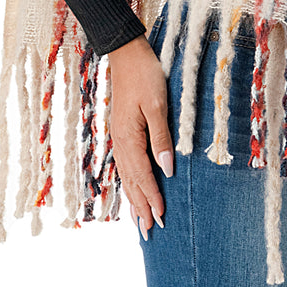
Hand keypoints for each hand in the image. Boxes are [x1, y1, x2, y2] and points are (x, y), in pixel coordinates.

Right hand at [107, 34, 174, 239]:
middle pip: (131, 182)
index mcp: (128, 137)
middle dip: (141, 207)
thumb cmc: (145, 74)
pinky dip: (129, 182)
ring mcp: (120, 136)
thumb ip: (161, 137)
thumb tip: (166, 169)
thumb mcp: (157, 104)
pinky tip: (132, 188)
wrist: (126, 53)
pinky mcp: (122, 130)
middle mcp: (121, 141)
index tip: (161, 217)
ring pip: (127, 176)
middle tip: (150, 233)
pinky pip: (125, 164)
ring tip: (140, 222)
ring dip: (134, 199)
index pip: (143, 175)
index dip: (152, 197)